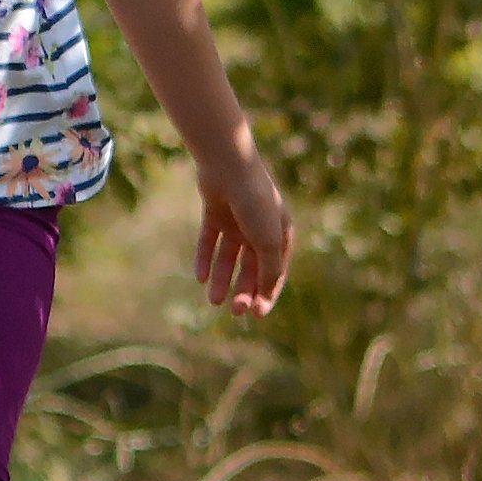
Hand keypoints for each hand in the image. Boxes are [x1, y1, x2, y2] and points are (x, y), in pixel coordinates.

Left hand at [192, 140, 294, 316]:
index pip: (276, 271)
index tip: (256, 315)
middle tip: (234, 310)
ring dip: (223, 279)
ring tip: (214, 300)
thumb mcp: (268, 241)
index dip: (267, 294)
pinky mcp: (215, 213)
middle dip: (244, 290)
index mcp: (281, 233)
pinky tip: (200, 278)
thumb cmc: (255, 202)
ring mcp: (236, 220)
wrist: (229, 165)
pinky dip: (205, 258)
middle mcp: (259, 227)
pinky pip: (209, 241)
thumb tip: (266, 295)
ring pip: (229, 257)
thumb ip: (269, 269)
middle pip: (251, 267)